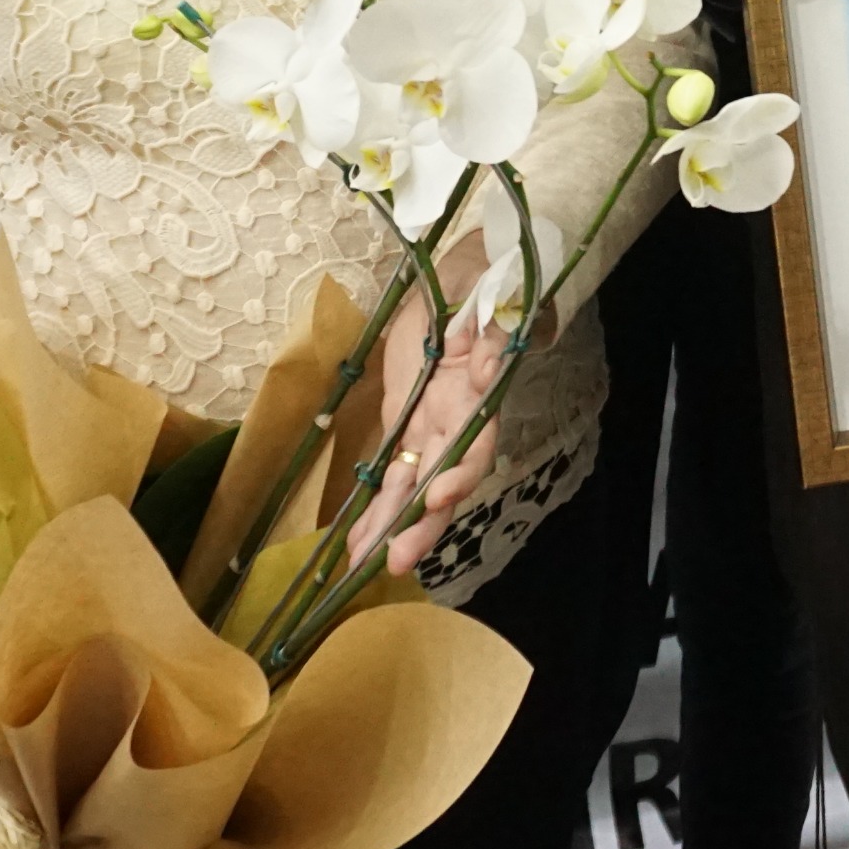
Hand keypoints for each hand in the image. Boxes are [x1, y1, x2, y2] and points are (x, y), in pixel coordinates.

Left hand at [352, 282, 500, 575]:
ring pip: (413, 491)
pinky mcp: (407, 431)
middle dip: (420, 525)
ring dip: (392, 527)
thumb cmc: (472, 292)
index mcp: (478, 398)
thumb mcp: (483, 304)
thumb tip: (488, 369)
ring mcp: (432, 432)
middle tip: (395, 562)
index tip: (438, 494)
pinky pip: (392, 477)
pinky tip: (357, 540)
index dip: (460, 473)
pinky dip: (376, 509)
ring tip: (363, 562)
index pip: (475, 446)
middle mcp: (458, 426)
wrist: (455, 286)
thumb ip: (492, 336)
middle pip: (442, 485)